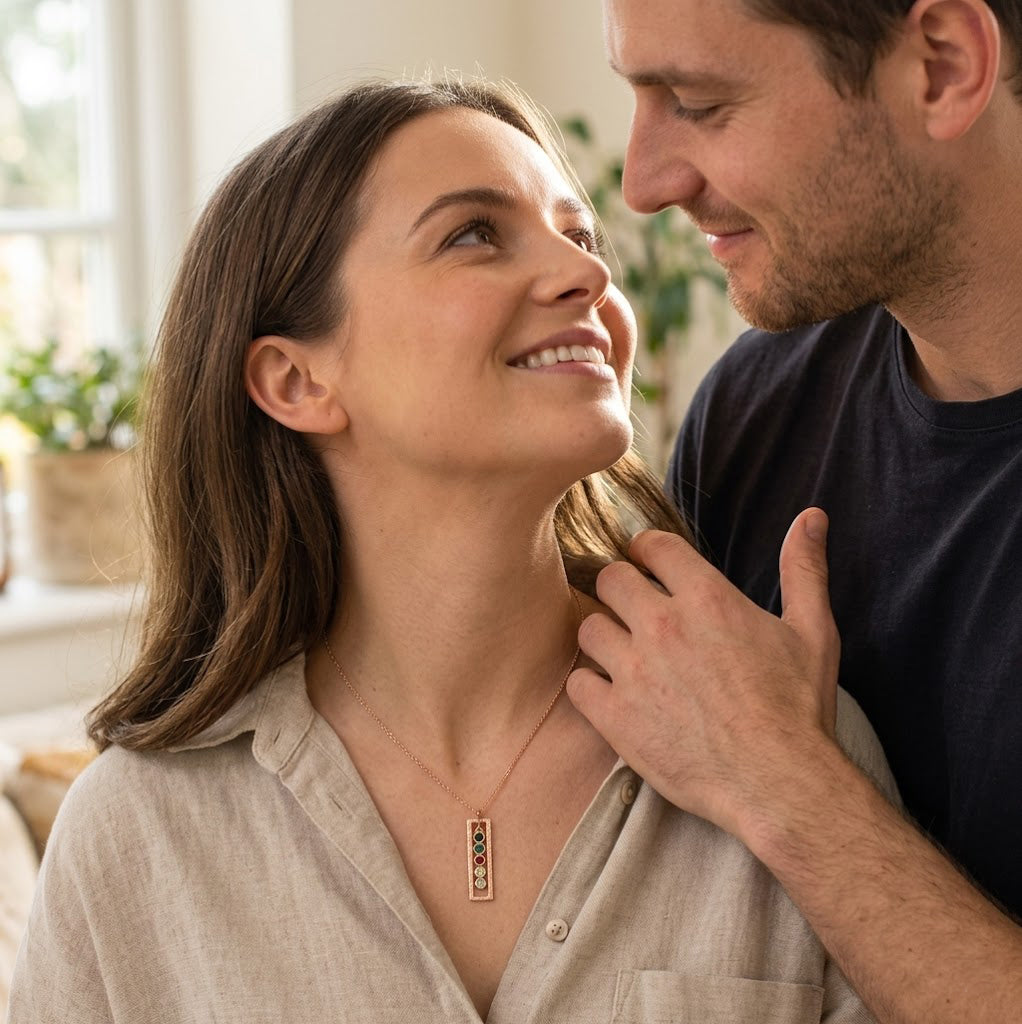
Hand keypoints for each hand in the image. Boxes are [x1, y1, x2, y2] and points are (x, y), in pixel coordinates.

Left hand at [567, 508, 840, 840]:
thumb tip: (812, 517)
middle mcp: (662, 626)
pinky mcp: (615, 717)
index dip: (646, 551)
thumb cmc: (798, 709)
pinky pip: (577, 682)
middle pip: (610, 579)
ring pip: (588, 627)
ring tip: (624, 653)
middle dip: (621, 588)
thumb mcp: (812, 631)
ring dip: (604, 636)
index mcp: (707, 598)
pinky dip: (590, 685)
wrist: (780, 784)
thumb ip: (804, 569)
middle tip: (634, 609)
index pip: (652, 546)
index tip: (647, 563)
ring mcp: (633, 671)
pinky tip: (612, 694)